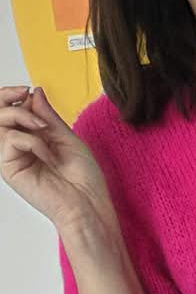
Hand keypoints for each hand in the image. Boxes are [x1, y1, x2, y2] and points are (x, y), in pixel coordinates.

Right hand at [0, 84, 113, 239]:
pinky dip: (32, 141)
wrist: (88, 204)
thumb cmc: (84, 178)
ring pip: (0, 123)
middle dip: (6, 97)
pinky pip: (11, 140)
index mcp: (30, 139)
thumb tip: (34, 92)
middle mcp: (17, 148)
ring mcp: (12, 158)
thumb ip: (48, 116)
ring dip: (22, 117)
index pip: (8, 111)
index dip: (12, 95)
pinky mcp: (9, 169)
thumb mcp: (67, 138)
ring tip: (44, 129)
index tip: (28, 90)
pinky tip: (47, 154)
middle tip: (23, 94)